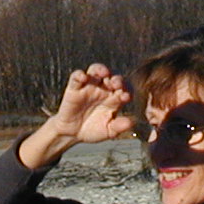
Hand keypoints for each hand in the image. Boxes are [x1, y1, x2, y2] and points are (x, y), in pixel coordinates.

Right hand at [19, 64, 133, 167]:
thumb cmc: (94, 130)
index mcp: (115, 97)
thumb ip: (119, 126)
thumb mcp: (109, 131)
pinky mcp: (74, 88)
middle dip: (117, 79)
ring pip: (95, 70)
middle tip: (117, 85)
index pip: (125, 88)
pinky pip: (76, 77)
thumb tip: (131, 123)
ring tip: (104, 73)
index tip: (126, 97)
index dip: (127, 90)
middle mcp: (103, 89)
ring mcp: (89, 86)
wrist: (72, 134)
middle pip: (112, 76)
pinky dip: (79, 75)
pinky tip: (83, 78)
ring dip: (100, 69)